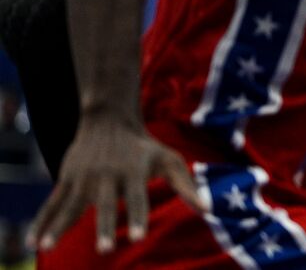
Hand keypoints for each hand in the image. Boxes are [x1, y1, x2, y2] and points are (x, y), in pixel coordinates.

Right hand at [31, 115, 206, 253]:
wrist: (109, 119)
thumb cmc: (144, 147)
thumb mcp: (169, 159)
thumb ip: (186, 185)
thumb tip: (209, 209)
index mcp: (133, 171)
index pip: (137, 198)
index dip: (137, 217)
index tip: (138, 237)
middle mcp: (107, 174)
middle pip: (105, 203)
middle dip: (103, 225)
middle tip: (105, 248)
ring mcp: (83, 177)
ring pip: (70, 205)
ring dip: (59, 227)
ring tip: (47, 247)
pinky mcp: (66, 178)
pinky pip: (52, 203)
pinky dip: (42, 221)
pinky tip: (34, 242)